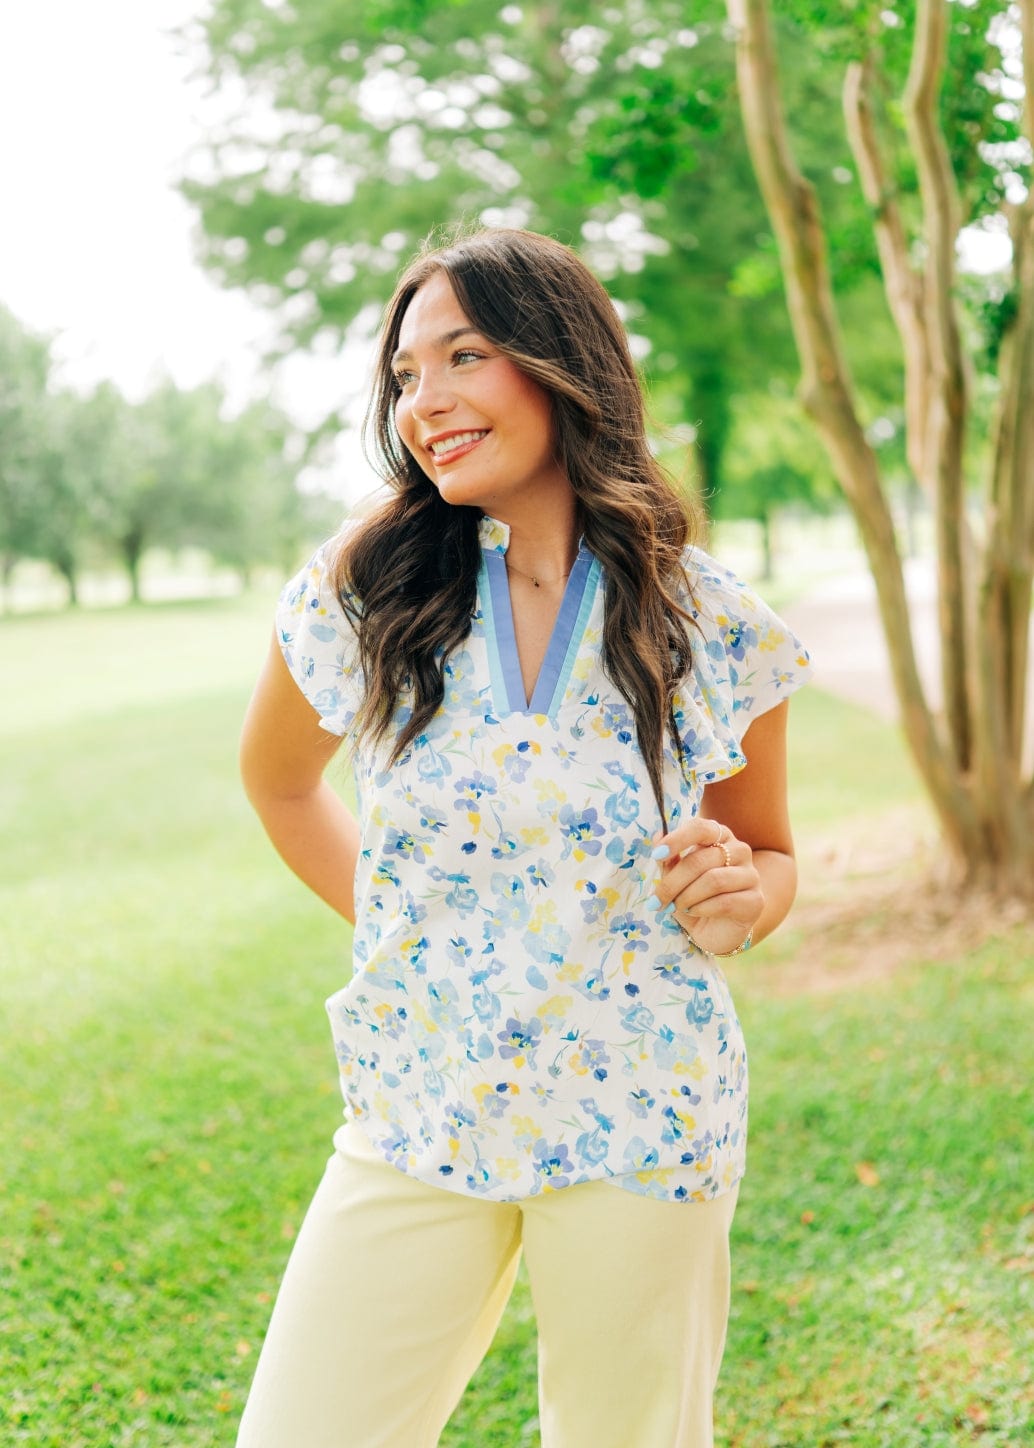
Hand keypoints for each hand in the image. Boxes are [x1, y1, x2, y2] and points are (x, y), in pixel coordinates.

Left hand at [647, 816, 762, 955]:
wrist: (715, 931)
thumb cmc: (694, 898)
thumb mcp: (675, 877)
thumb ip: (669, 858)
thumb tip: (658, 835)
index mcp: (720, 836)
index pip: (701, 827)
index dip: (677, 839)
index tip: (657, 854)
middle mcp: (740, 850)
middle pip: (701, 860)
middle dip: (672, 882)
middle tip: (656, 900)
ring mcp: (751, 875)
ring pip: (713, 881)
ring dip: (687, 897)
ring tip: (677, 907)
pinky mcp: (756, 901)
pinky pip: (724, 902)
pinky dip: (701, 909)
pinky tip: (694, 912)